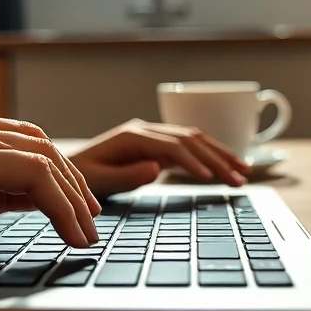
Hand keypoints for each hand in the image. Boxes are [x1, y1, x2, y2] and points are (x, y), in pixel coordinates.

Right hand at [0, 106, 99, 263]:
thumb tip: (8, 204)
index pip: (21, 143)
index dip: (55, 176)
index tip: (72, 209)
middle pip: (40, 144)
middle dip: (73, 183)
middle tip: (88, 220)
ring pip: (45, 156)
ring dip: (74, 196)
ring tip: (85, 232)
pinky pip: (34, 175)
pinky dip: (61, 204)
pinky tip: (71, 233)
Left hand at [68, 120, 249, 197]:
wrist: (66, 170)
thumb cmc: (80, 176)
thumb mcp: (98, 180)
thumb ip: (127, 176)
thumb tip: (158, 168)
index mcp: (132, 135)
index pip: (171, 146)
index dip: (193, 161)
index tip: (210, 178)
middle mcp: (145, 130)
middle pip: (190, 139)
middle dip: (217, 158)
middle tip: (240, 178)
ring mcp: (153, 137)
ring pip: (194, 141)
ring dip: (220, 155)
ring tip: (244, 173)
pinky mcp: (156, 147)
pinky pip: (188, 149)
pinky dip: (209, 158)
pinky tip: (225, 169)